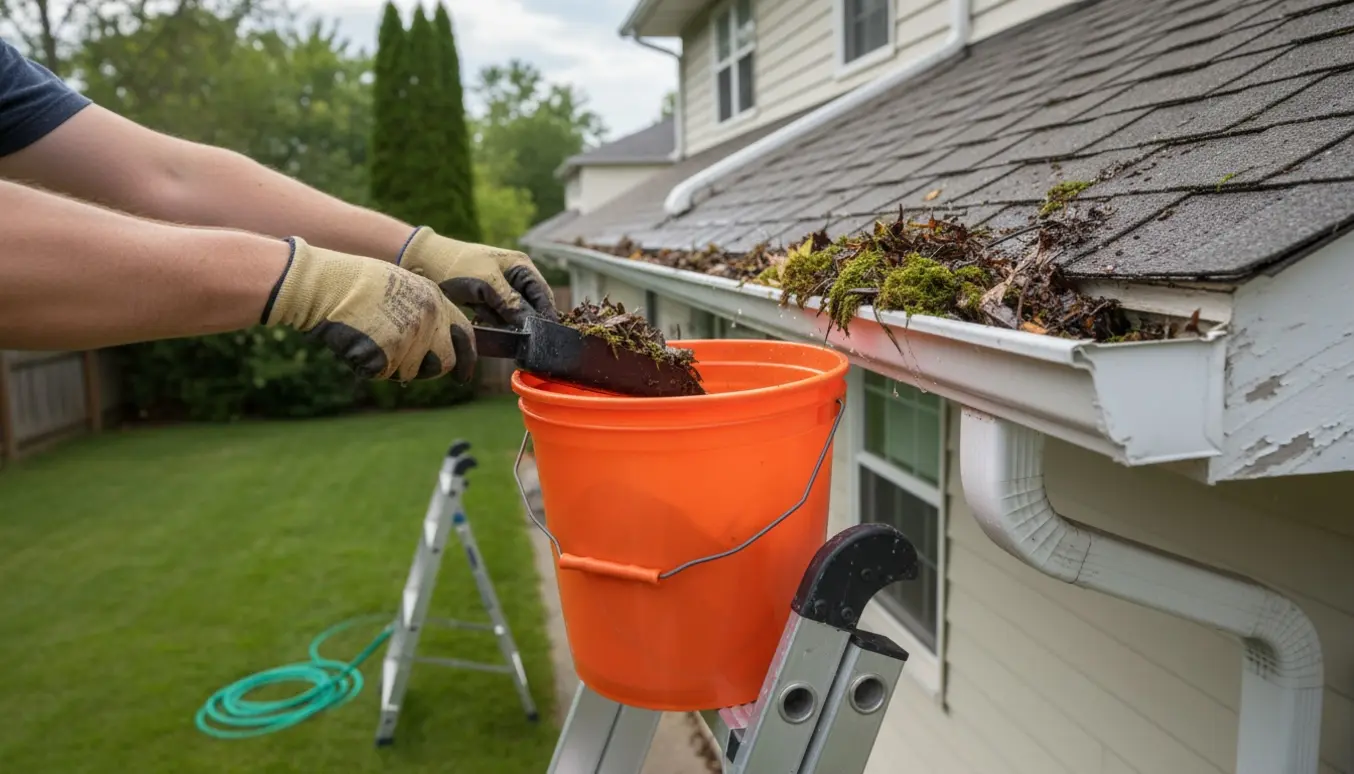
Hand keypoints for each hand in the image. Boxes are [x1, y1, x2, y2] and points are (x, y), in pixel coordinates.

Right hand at [262, 237, 475, 381]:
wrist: (326, 284)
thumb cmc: (356, 283)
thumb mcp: (402, 286)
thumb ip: (425, 311)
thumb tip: (438, 340)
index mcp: (435, 299)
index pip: (465, 335)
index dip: (466, 358)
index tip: (463, 375)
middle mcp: (429, 319)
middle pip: (444, 363)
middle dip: (428, 369)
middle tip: (404, 363)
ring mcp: (409, 337)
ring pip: (410, 372)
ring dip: (392, 365)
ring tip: (371, 338)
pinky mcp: (387, 353)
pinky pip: (383, 373)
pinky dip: (369, 366)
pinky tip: (357, 342)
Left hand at [397, 226, 557, 327]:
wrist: (424, 264)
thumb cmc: (458, 266)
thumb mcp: (487, 284)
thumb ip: (511, 303)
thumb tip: (530, 324)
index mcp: (521, 267)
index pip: (543, 294)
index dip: (546, 315)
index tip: (547, 336)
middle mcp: (514, 278)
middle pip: (530, 307)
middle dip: (526, 322)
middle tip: (526, 341)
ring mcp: (500, 291)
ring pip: (514, 316)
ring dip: (510, 325)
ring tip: (506, 333)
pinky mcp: (487, 302)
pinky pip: (499, 318)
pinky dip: (495, 324)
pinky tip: (491, 328)